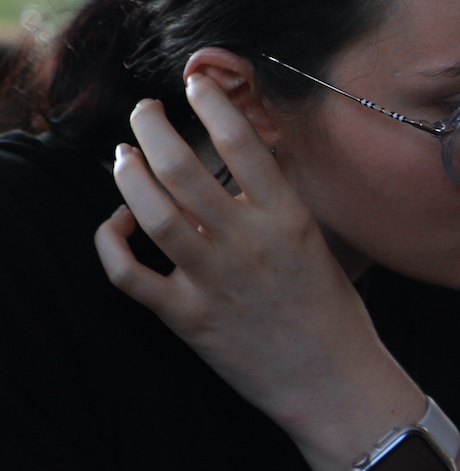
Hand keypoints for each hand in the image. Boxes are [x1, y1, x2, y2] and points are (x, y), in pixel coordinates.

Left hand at [96, 81, 423, 470]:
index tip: (197, 86)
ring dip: (128, 176)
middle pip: (182, 167)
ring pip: (150, 213)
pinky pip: (130, 274)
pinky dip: (112, 243)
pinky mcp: (188, 318)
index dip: (211, 104)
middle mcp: (249, 245)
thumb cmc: (334, 315)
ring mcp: (214, 282)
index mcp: (290, 221)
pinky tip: (117, 226)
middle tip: (144, 111)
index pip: (243, 144)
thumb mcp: (319, 246)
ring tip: (124, 157)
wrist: (337, 385)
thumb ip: (279, 207)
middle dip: (152, 127)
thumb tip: (241, 165)